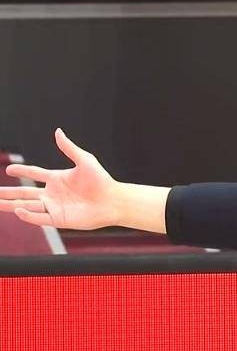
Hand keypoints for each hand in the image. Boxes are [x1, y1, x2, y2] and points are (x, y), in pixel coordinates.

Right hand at [0, 128, 119, 229]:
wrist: (113, 200)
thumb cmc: (102, 180)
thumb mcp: (85, 160)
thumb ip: (69, 148)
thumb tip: (57, 131)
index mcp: (58, 178)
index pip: (35, 173)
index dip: (22, 171)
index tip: (9, 169)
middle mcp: (53, 193)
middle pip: (25, 193)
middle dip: (9, 193)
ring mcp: (54, 207)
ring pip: (27, 206)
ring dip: (11, 205)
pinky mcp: (59, 219)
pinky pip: (39, 218)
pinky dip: (28, 215)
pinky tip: (18, 210)